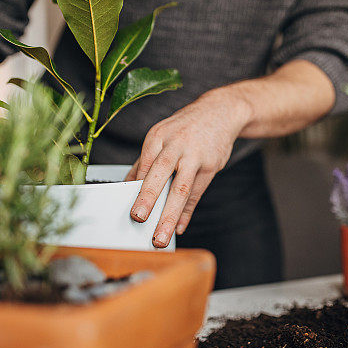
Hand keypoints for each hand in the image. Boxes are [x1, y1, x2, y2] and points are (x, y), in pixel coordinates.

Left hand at [125, 89, 251, 247]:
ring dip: (169, 215)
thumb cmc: (186, 128)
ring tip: (160, 236)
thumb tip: (128, 184)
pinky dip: (187, 212)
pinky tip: (179, 226)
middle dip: (147, 198)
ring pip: (180, 188)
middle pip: (159, 174)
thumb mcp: (162, 136)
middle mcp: (175, 144)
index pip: (142, 166)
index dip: (133, 188)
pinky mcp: (211, 165)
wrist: (221, 111)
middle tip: (137, 219)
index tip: (125, 209)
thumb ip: (146, 160)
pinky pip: (196, 193)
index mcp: (157, 137)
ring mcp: (195, 155)